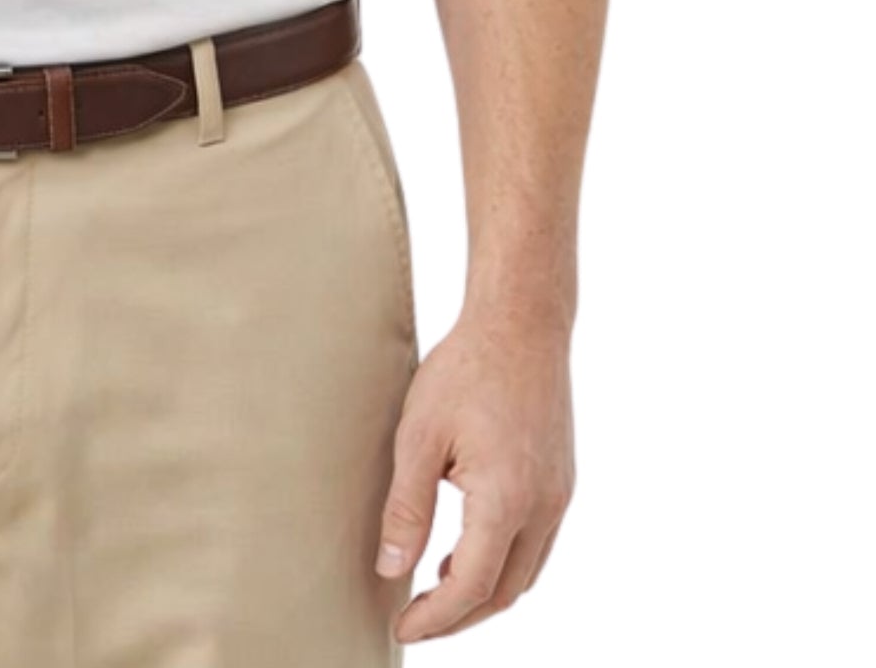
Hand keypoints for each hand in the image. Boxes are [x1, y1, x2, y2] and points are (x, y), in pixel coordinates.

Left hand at [375, 308, 575, 641]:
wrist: (521, 324)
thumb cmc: (464, 370)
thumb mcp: (419, 435)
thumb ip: (407, 508)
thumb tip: (391, 569)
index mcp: (506, 499)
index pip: (472, 587)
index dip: (436, 618)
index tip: (402, 629)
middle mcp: (543, 507)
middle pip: (505, 592)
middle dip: (460, 616)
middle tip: (416, 620)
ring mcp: (559, 496)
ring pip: (526, 573)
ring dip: (484, 592)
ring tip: (436, 591)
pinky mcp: (561, 481)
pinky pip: (536, 544)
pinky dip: (504, 562)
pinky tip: (469, 550)